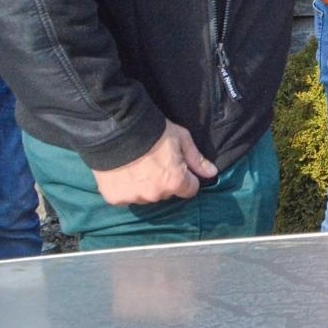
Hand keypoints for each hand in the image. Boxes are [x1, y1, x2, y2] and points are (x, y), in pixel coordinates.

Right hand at [91, 121, 216, 205]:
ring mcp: (134, 198)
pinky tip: (123, 172)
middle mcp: (155, 194)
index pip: (190, 190)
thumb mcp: (181, 139)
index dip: (186, 177)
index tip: (178, 166)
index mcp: (175, 182)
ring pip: (146, 196)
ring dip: (145, 186)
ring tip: (137, 166)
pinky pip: (126, 197)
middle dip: (164, 181)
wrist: (117, 129)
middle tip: (154, 162)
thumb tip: (212, 173)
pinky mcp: (115, 198)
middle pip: (167, 192)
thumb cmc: (154, 131)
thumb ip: (197, 159)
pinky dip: (126, 188)